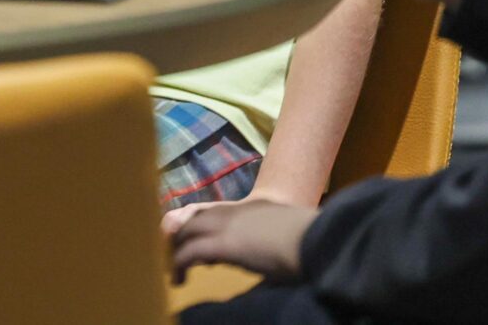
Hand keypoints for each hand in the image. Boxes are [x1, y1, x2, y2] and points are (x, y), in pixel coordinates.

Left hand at [165, 197, 315, 282]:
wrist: (316, 239)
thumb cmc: (308, 240)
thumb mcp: (286, 233)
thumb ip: (271, 239)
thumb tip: (274, 257)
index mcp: (251, 207)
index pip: (211, 209)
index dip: (194, 221)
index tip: (188, 240)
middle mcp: (235, 212)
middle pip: (193, 216)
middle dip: (177, 235)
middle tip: (171, 257)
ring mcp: (228, 225)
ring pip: (186, 230)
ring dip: (175, 250)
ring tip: (173, 271)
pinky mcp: (224, 244)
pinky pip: (189, 252)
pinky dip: (179, 265)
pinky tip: (179, 279)